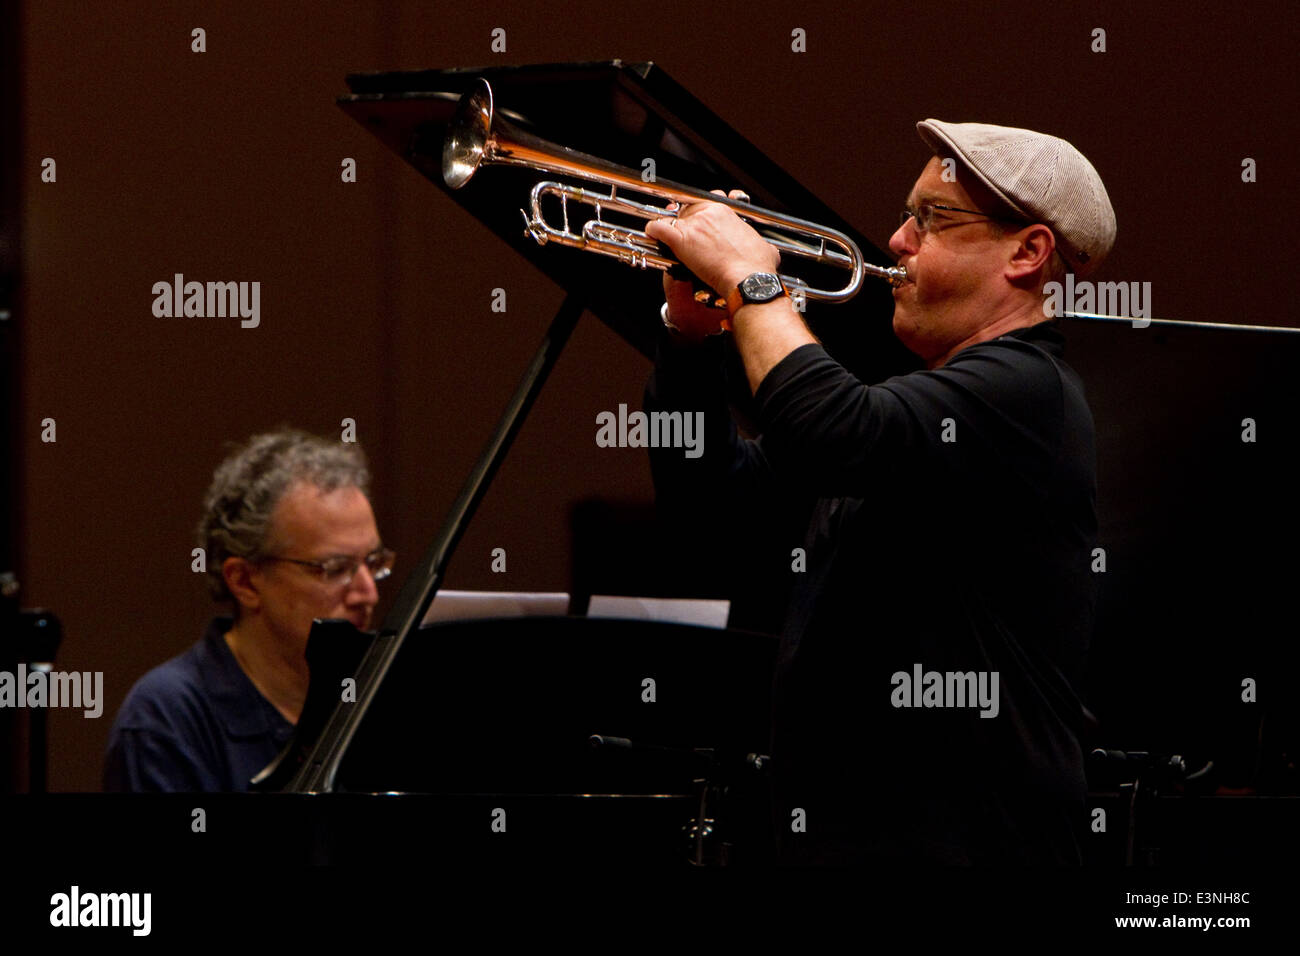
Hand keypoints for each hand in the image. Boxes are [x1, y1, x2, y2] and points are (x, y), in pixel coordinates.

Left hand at [644, 190, 779, 302]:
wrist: (747, 278)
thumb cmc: (757, 266)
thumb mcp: (766, 250)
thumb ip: (764, 246)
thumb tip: (769, 252)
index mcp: (727, 212)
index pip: (707, 202)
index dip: (700, 212)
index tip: (699, 221)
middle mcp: (709, 213)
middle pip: (688, 207)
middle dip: (683, 218)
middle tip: (682, 229)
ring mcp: (694, 225)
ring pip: (673, 216)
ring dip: (669, 224)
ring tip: (665, 234)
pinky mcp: (681, 239)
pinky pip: (659, 227)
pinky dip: (653, 229)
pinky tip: (652, 233)